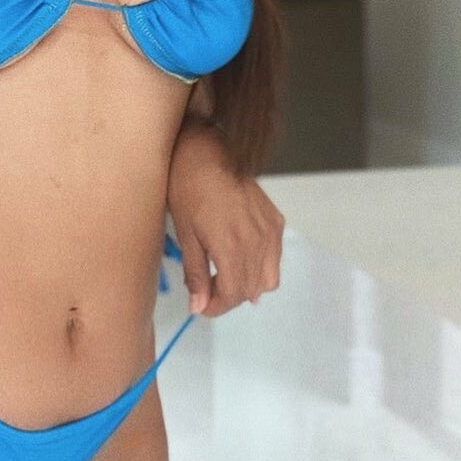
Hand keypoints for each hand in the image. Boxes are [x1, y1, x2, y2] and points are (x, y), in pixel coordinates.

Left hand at [166, 122, 283, 317]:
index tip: (201, 307)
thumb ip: (195, 273)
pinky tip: (240, 257)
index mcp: (231, 247)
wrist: (205, 153)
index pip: (233, 294)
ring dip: (247, 285)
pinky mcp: (275, 220)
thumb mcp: (185, 235)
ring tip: (223, 275)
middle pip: (251, 289)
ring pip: (269, 278)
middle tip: (207, 291)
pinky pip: (275, 257)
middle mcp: (257, 242)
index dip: (217, 306)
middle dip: (228, 297)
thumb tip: (199, 307)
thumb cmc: (187, 190)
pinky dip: (261, 266)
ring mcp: (270, 231)